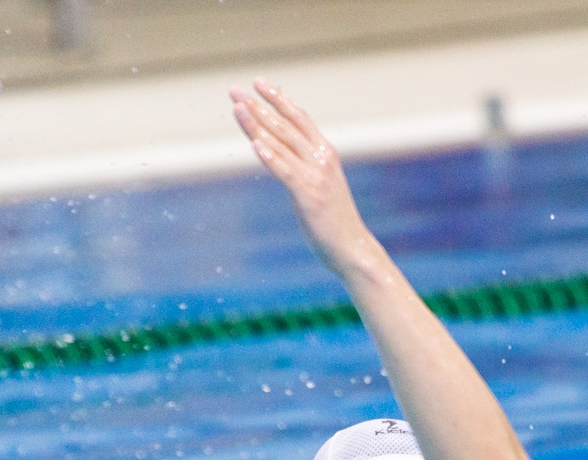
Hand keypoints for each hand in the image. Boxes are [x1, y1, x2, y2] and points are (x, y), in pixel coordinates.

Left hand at [230, 79, 380, 276]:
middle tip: (235, 91)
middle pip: (285, 125)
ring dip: (257, 124)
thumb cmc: (334, 220)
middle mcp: (321, 158)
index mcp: (325, 153)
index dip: (278, 99)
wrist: (352, 247)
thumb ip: (306, 167)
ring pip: (282, 143)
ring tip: (238, 108)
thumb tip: (284, 155)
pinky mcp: (308, 195)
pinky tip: (254, 144)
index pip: (299, 117)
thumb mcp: (321, 186)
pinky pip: (286, 171)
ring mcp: (315, 176)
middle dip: (259, 106)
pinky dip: (270, 156)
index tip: (258, 84)